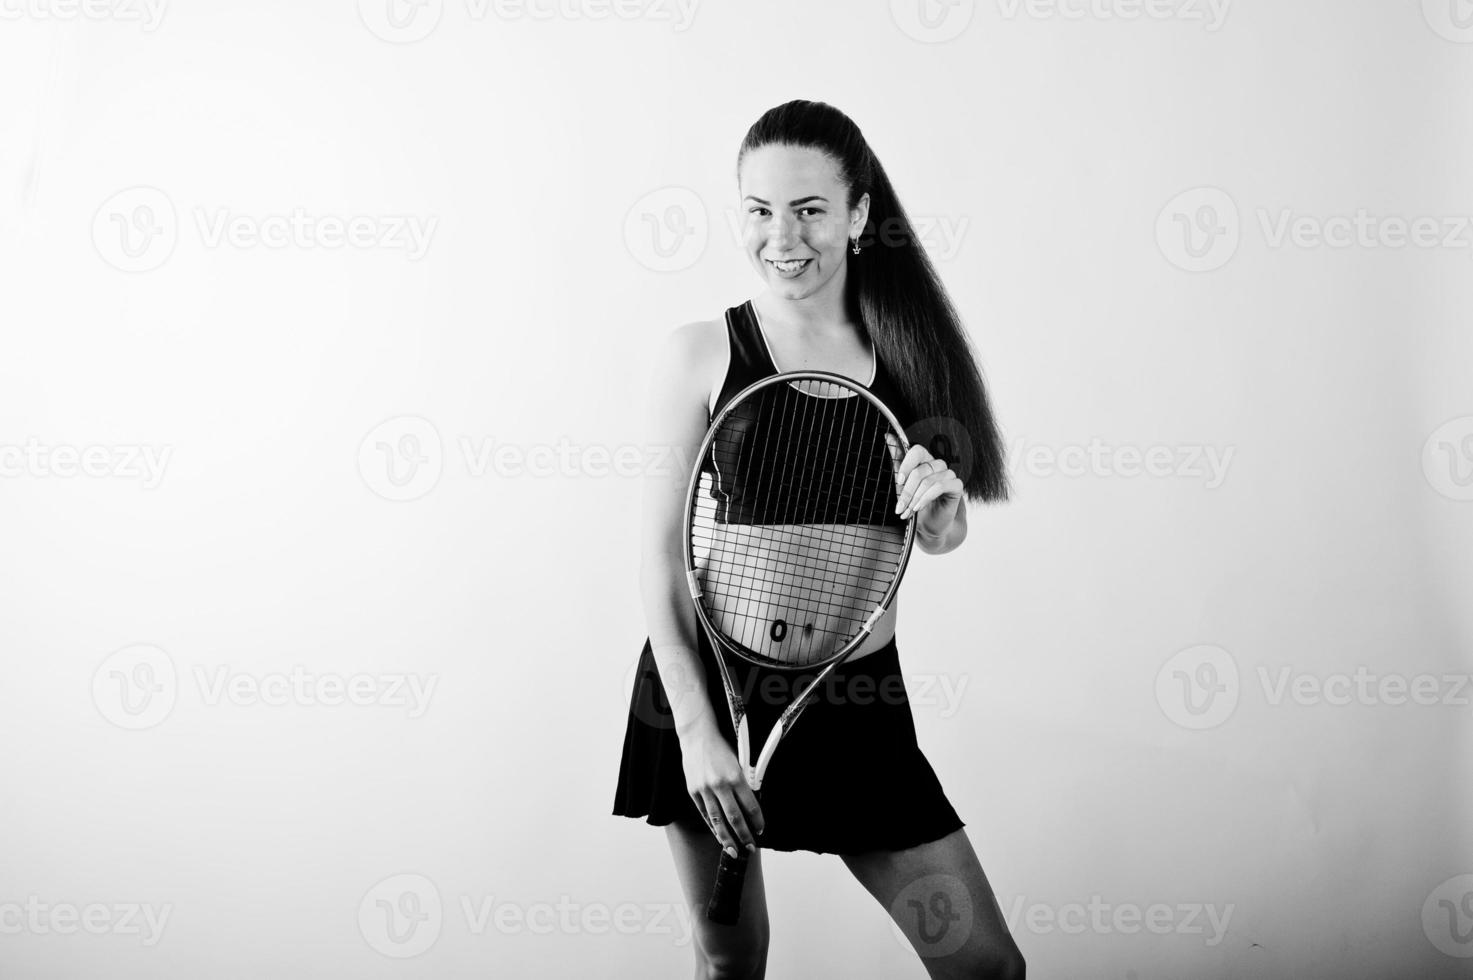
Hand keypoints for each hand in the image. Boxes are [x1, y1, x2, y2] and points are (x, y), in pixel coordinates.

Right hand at [680, 726, 764, 857]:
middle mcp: (720, 785)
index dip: (757, 821)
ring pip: (718, 821)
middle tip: (751, 847)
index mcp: (736, 776)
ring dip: (727, 838)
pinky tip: (719, 836)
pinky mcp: (694, 791)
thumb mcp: (738, 762)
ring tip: (734, 850)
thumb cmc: (720, 747)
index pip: (751, 806)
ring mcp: (705, 789)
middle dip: (744, 836)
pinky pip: (705, 815)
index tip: (761, 829)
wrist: (697, 736)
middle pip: (735, 818)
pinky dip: (712, 827)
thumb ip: (744, 783)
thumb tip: (751, 805)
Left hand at [884, 433, 962, 539]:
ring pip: (928, 481)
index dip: (906, 464)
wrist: (931, 525)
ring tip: (907, 512)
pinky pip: (939, 486)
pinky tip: (918, 507)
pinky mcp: (957, 485)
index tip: (899, 481)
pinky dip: (926, 498)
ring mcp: (948, 474)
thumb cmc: (917, 503)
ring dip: (915, 498)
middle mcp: (937, 464)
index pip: (917, 451)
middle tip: (899, 507)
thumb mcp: (902, 484)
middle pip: (920, 470)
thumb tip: (888, 436)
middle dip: (907, 491)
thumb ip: (897, 461)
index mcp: (924, 460)